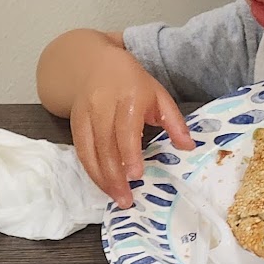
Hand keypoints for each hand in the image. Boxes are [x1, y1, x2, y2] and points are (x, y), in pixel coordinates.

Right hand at [67, 43, 194, 207]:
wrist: (94, 63)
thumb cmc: (133, 82)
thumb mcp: (159, 95)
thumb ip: (175, 122)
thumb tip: (189, 147)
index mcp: (127, 97)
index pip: (126, 129)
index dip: (129, 153)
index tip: (136, 175)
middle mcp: (101, 106)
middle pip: (105, 145)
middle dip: (114, 175)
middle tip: (126, 199)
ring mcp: (84, 114)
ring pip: (90, 150)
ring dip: (101, 178)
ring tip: (115, 198)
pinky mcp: (74, 123)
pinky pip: (80, 150)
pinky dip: (91, 170)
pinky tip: (103, 185)